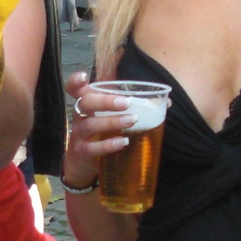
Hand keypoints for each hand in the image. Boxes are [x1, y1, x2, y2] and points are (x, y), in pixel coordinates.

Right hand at [62, 70, 134, 189]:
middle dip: (105, 101)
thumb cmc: (99, 134)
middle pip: (85, 102)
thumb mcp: (108, 118)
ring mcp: (79, 134)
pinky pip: (93, 147)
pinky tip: (123, 141)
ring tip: (132, 119)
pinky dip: (108, 144)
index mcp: (86, 104)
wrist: (81, 163)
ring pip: (91, 124)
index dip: (75, 81)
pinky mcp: (82, 152)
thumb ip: (132, 108)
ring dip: (112, 121)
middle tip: (126, 102)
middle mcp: (79, 116)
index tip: (84, 76)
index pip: (74, 89)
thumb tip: (167, 102)